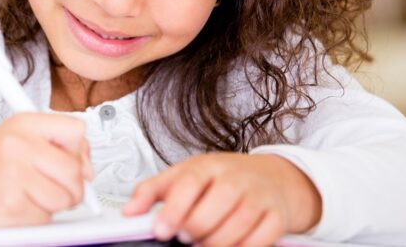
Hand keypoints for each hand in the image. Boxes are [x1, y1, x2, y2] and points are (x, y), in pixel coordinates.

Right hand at [0, 112, 93, 226]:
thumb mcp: (20, 138)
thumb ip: (58, 145)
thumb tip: (89, 169)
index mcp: (24, 123)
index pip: (77, 131)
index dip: (80, 152)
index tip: (69, 161)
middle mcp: (18, 144)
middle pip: (75, 170)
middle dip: (72, 186)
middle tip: (53, 187)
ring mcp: (14, 174)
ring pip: (65, 198)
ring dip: (55, 204)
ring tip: (32, 195)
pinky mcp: (11, 204)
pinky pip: (46, 217)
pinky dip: (36, 217)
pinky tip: (18, 205)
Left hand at [121, 153, 320, 246]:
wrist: (271, 177)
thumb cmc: (222, 178)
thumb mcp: (184, 175)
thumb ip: (153, 191)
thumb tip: (129, 211)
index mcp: (209, 166)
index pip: (189, 183)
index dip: (173, 209)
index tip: (161, 230)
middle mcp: (236, 179)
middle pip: (215, 206)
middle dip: (195, 229)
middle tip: (184, 239)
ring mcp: (259, 197)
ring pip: (238, 226)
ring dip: (216, 242)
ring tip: (202, 244)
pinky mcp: (277, 218)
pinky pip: (261, 240)